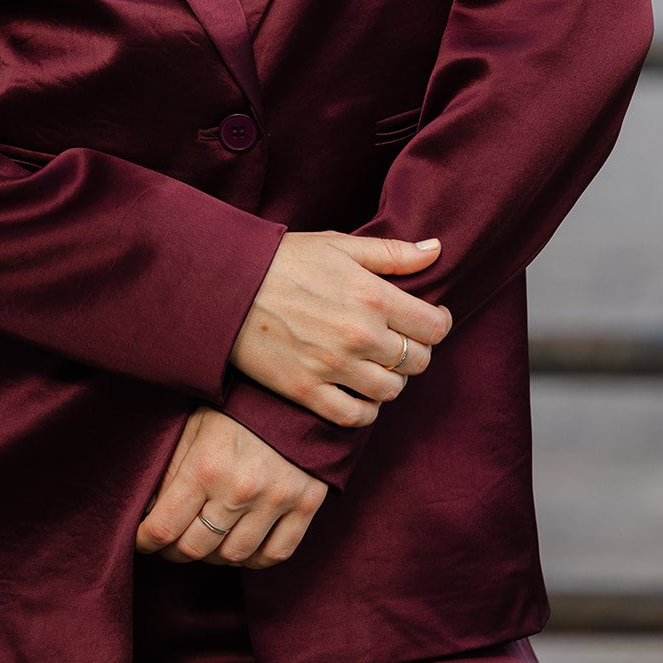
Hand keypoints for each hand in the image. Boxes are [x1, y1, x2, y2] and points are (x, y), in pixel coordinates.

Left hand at [135, 405, 326, 569]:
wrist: (295, 392)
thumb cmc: (236, 407)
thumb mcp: (194, 427)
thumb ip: (169, 470)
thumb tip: (147, 509)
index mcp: (206, 466)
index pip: (163, 526)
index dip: (144, 540)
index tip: (140, 541)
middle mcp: (240, 489)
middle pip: (195, 548)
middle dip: (174, 551)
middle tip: (170, 543)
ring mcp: (276, 500)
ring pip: (234, 555)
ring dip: (213, 555)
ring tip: (206, 540)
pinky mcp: (306, 504)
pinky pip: (276, 554)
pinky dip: (254, 558)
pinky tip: (241, 545)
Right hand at [229, 231, 453, 427]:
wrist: (224, 287)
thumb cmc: (281, 260)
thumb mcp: (338, 246)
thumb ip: (391, 253)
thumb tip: (436, 249)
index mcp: (372, 296)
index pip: (434, 327)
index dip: (437, 324)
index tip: (428, 320)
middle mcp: (360, 335)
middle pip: (417, 361)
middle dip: (414, 351)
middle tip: (397, 341)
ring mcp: (334, 367)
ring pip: (391, 391)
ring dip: (390, 380)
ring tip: (375, 365)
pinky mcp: (307, 391)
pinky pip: (355, 416)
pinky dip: (364, 410)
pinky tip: (356, 392)